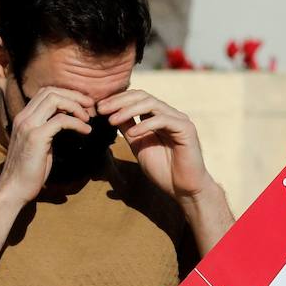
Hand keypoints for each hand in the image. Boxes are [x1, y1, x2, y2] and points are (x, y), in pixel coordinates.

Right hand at [0, 87, 93, 205]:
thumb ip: (48, 131)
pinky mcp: (36, 137)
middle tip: (90, 107)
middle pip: (51, 91)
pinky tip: (86, 132)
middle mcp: (24, 117)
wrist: (15, 188)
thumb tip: (66, 124)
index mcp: (24, 117)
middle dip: (74, 96)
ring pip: (54, 100)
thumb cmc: (30, 171)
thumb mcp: (40, 145)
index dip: (67, 94)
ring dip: (76, 106)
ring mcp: (28, 125)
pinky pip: (61, 120)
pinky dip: (77, 123)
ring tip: (88, 119)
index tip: (83, 104)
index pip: (45, 92)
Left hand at [98, 90, 217, 201]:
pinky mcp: (186, 129)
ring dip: (128, 110)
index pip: (136, 98)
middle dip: (119, 101)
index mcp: (158, 116)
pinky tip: (133, 134)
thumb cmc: (163, 170)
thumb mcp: (138, 145)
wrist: (183, 189)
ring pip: (151, 104)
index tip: (99, 108)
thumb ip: (128, 128)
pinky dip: (145, 125)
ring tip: (112, 120)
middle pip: (142, 96)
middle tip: (101, 110)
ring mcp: (179, 120)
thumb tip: (110, 114)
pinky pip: (163, 120)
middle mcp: (170, 114)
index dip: (117, 100)